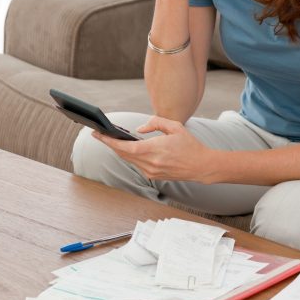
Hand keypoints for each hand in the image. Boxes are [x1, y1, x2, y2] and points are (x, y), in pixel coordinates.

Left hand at [91, 116, 216, 182]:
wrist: (201, 166)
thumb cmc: (190, 145)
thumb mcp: (175, 126)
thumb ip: (156, 123)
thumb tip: (139, 128)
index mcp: (154, 150)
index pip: (125, 147)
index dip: (109, 141)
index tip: (98, 134)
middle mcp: (150, 163)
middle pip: (123, 154)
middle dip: (110, 144)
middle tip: (99, 134)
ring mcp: (151, 171)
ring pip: (129, 160)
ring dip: (119, 150)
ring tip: (110, 140)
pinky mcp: (153, 175)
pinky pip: (136, 164)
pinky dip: (130, 156)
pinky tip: (126, 149)